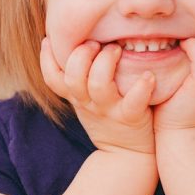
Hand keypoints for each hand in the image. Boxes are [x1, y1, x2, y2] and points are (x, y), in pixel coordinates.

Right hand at [40, 38, 156, 154]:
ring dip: (106, 62)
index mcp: (76, 97)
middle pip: (73, 78)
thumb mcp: (85, 101)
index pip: (52, 78)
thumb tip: (75, 42)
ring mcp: (108, 110)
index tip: (49, 38)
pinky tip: (148, 76)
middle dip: (81, 55)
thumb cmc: (107, 118)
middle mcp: (88, 103)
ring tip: (117, 49)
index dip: (46, 59)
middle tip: (95, 43)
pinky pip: (134, 102)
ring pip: (99, 85)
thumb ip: (79, 77)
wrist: (127, 155)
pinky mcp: (130, 118)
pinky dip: (141, 87)